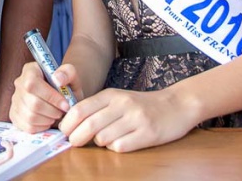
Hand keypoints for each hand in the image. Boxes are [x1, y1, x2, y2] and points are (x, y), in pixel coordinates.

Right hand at [10, 63, 83, 132]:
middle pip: (33, 103)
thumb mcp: (71, 77)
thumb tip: (57, 79)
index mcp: (30, 70)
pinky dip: (41, 127)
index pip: (32, 83)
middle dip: (52, 111)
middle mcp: (19, 84)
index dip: (50, 96)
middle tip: (62, 111)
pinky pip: (27, 126)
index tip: (65, 104)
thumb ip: (68, 72)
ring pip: (30, 117)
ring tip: (56, 115)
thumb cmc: (66, 87)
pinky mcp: (15, 115)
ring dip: (48, 119)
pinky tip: (48, 120)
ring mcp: (15, 100)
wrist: (61, 99)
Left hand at [58, 87, 198, 152]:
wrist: (176, 105)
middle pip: (89, 125)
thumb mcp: (118, 99)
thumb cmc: (142, 105)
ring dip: (100, 143)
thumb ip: (97, 108)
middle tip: (75, 142)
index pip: (80, 109)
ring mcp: (135, 119)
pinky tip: (122, 142)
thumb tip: (71, 124)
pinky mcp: (147, 133)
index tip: (64, 132)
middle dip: (76, 138)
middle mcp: (123, 104)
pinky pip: (120, 147)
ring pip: (103, 138)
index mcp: (112, 95)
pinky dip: (116, 147)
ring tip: (107, 138)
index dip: (67, 123)